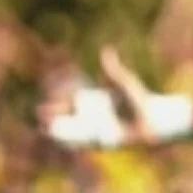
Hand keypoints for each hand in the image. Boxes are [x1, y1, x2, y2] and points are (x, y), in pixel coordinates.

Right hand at [38, 48, 189, 149]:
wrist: (152, 118)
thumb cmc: (139, 99)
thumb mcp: (123, 82)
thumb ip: (112, 69)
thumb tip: (106, 49)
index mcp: (95, 101)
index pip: (71, 100)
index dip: (58, 100)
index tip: (46, 99)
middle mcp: (93, 116)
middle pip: (67, 115)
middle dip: (53, 114)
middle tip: (40, 113)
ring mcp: (95, 129)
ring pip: (71, 130)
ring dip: (57, 129)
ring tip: (44, 128)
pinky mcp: (101, 141)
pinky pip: (82, 143)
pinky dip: (70, 142)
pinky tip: (58, 141)